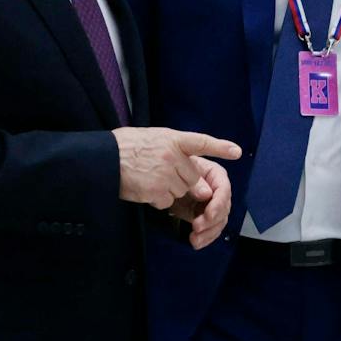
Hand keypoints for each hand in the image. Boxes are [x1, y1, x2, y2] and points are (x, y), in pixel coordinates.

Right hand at [113, 128, 241, 210]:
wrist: (104, 158)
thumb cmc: (129, 146)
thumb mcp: (156, 139)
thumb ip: (178, 154)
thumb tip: (198, 182)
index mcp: (173, 139)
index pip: (201, 142)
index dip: (220, 147)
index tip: (236, 151)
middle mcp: (171, 155)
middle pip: (193, 177)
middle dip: (184, 181)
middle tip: (163, 173)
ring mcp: (163, 174)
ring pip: (181, 190)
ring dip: (170, 190)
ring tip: (150, 178)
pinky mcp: (154, 191)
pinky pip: (166, 201)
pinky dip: (158, 199)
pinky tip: (145, 189)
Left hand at [169, 156, 232, 248]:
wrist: (164, 181)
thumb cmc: (174, 168)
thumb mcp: (184, 169)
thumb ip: (196, 180)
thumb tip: (207, 194)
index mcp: (216, 175)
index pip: (224, 190)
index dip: (219, 204)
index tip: (209, 215)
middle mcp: (218, 191)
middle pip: (224, 208)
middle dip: (212, 221)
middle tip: (197, 227)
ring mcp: (213, 205)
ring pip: (219, 222)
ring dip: (208, 233)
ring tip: (194, 239)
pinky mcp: (206, 217)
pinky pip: (212, 230)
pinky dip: (205, 238)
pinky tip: (196, 242)